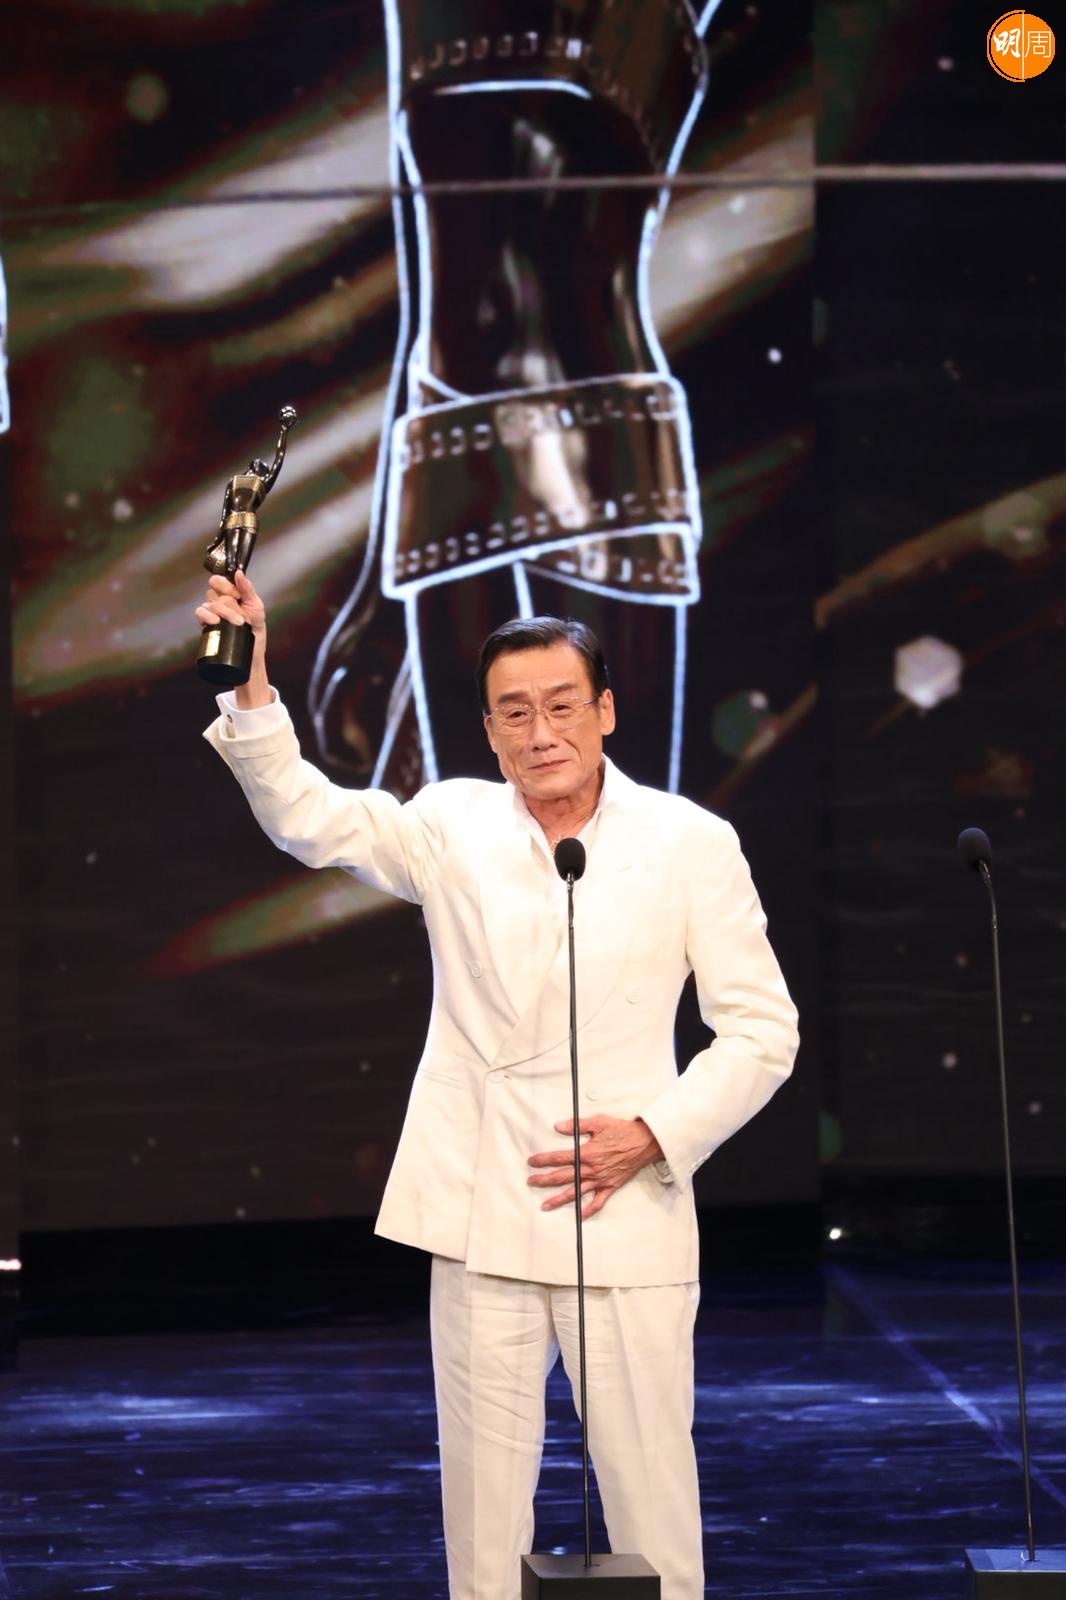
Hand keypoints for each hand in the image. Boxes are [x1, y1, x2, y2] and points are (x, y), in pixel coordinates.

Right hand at [194, 569, 265, 638]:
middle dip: (229, 603)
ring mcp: (210, 609)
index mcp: (227, 590)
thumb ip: (246, 587)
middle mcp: (216, 598)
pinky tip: (217, 621)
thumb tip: (239, 573)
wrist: (253, 638)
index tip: (239, 595)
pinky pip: (200, 613)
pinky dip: (208, 616)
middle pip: (213, 592)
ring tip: (238, 622)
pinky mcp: (205, 621)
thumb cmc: (254, 619)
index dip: (227, 587)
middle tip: (241, 612)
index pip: (218, 580)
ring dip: (225, 613)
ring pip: (210, 604)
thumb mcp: (254, 602)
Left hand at [527, 1115, 663, 1218]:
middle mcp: (592, 1169)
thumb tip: (559, 1126)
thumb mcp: (599, 1122)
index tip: (532, 1161)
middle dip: (545, 1180)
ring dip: (559, 1199)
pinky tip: (579, 1215)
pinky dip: (588, 1210)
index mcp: (587, 1153)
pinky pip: (598, 1202)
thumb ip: (577, 1125)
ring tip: (545, 1205)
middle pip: (563, 1177)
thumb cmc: (623, 1131)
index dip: (544, 1160)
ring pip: (576, 1192)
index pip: (560, 1158)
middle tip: (531, 1182)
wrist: (644, 1142)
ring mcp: (600, 1180)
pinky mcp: (610, 1186)